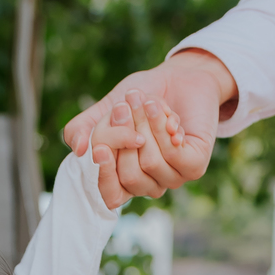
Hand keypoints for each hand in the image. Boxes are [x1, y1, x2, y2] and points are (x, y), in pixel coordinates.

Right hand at [62, 50, 236, 200]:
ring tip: (147, 100)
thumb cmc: (141, 97)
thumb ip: (83, 128)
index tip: (100, 148)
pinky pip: (174, 154)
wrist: (180, 78)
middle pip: (129, 175)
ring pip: (150, 162)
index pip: (111, 196)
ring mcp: (173, 178)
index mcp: (125, 179)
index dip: (105, 176)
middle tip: (125, 105)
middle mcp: (149, 184)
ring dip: (146, 125)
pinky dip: (165, 126)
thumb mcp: (106, 109)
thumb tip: (79, 149)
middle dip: (124, 135)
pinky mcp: (195, 166)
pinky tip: (167, 112)